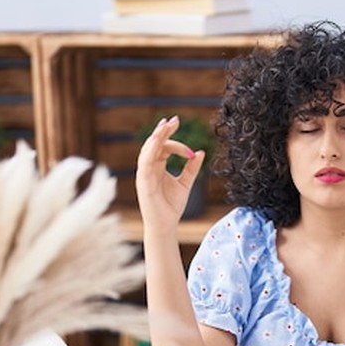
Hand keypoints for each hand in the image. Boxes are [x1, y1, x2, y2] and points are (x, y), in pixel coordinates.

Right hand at [135, 116, 205, 233]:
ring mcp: (144, 174)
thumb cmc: (172, 206)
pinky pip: (145, 162)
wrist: (166, 225)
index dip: (177, 144)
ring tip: (165, 126)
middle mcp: (149, 168)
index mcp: (157, 166)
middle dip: (163, 131)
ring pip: (148, 150)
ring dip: (156, 137)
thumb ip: (192, 168)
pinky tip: (157, 141)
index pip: (165, 147)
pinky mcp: (143, 182)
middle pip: (154, 144)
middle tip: (174, 120)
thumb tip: (200, 152)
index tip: (191, 153)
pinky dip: (150, 150)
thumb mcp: (186, 183)